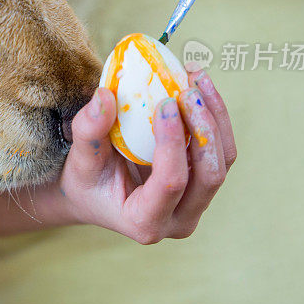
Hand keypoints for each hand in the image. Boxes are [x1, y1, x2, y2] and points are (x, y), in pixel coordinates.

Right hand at [58, 69, 235, 244]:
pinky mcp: (203, 182)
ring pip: (223, 160)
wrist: (97, 193)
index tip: (165, 103)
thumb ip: (89, 131)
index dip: (173, 142)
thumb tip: (105, 96)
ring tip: (198, 81)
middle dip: (204, 130)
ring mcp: (196, 203)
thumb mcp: (80, 159)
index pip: (171, 183)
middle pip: (210, 175)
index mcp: (145, 222)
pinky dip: (215, 116)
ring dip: (215, 118)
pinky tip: (200, 88)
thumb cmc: (87, 180)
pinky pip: (220, 150)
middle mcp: (179, 220)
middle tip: (188, 92)